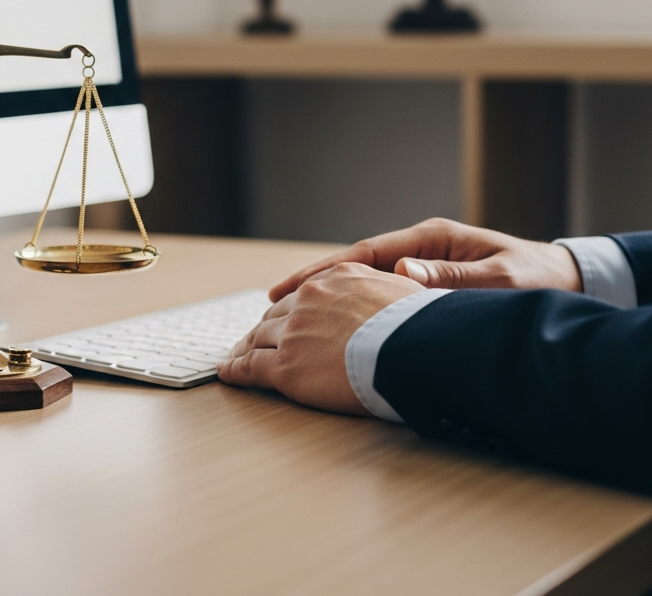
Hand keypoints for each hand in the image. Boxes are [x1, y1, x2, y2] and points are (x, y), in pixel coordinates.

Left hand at [217, 263, 422, 413]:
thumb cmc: (423, 327)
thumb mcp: (406, 290)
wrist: (416, 350)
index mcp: (338, 278)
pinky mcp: (285, 365)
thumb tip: (402, 275)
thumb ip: (388, 287)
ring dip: (245, 349)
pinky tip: (228, 374)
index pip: (304, 294)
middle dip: (263, 329)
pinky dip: (236, 371)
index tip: (282, 318)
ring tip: (236, 359)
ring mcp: (294, 331)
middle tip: (253, 340)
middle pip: (276, 315)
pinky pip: (251, 366)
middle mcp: (310, 299)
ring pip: (258, 339)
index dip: (289, 310)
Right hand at [268, 218, 581, 301]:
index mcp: (430, 238)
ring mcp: (422, 262)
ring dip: (328, 293)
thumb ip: (453, 278)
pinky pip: (380, 292)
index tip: (291, 288)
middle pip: (353, 263)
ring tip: (288, 312)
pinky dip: (353, 303)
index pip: (366, 253)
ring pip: (362, 278)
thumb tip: (402, 275)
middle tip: (272, 303)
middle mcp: (420, 247)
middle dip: (313, 281)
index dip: (325, 270)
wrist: (568, 281)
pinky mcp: (427, 280)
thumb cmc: (537, 281)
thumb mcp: (500, 280)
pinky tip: (332, 319)